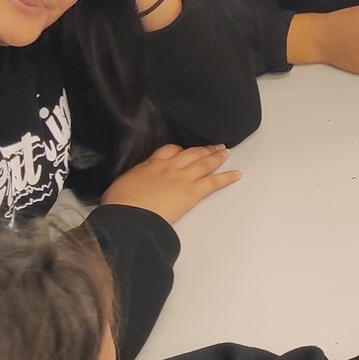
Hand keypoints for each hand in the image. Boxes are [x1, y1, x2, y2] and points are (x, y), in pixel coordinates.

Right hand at [101, 144, 240, 224]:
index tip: (184, 149)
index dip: (179, 149)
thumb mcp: (122, 184)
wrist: (131, 214)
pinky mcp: (192, 192)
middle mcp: (168, 168)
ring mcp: (182, 178)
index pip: (168, 150)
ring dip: (216, 156)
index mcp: (150, 165)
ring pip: (203, 163)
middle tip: (213, 146)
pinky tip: (237, 174)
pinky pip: (213, 182)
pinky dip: (227, 177)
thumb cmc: (121, 203)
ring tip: (225, 152)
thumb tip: (132, 183)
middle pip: (190, 153)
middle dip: (203, 149)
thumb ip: (133, 180)